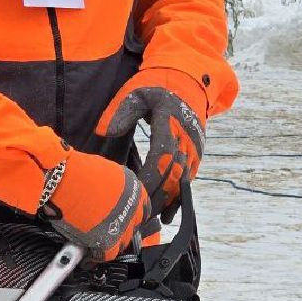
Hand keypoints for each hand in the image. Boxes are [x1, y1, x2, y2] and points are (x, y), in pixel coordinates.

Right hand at [37, 149, 149, 261]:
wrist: (62, 181)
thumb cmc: (76, 171)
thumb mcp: (104, 171)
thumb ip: (113, 186)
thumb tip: (108, 193)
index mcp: (134, 188)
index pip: (142, 208)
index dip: (130, 213)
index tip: (123, 217)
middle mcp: (132, 207)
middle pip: (134, 226)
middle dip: (122, 228)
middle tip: (109, 229)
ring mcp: (122, 225)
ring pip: (122, 242)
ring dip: (111, 243)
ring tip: (98, 243)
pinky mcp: (108, 241)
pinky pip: (107, 254)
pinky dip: (97, 256)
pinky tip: (89, 256)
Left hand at [95, 67, 205, 218]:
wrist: (190, 80)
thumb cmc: (158, 85)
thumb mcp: (136, 91)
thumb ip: (121, 111)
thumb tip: (105, 132)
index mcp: (170, 123)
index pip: (161, 156)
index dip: (149, 177)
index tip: (135, 192)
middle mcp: (186, 139)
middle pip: (173, 175)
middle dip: (156, 197)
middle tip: (137, 216)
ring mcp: (194, 148)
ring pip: (182, 182)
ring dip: (166, 202)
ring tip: (148, 220)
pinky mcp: (196, 154)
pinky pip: (188, 181)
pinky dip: (177, 199)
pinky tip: (167, 216)